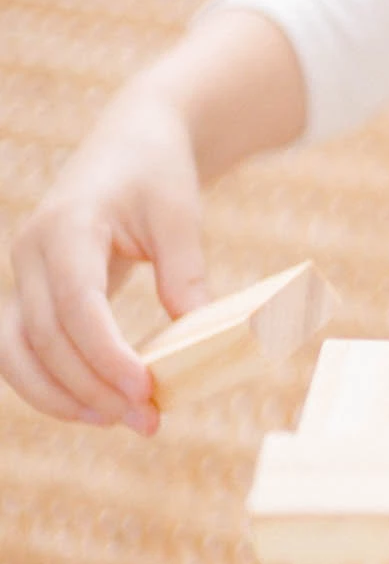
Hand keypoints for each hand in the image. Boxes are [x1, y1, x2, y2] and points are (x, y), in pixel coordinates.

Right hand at [0, 88, 208, 432]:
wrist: (132, 142)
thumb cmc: (157, 173)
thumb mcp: (179, 213)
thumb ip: (184, 270)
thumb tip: (195, 333)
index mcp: (66, 226)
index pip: (76, 305)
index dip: (105, 353)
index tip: (145, 388)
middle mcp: (31, 251)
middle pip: (44, 338)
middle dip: (92, 387)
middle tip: (148, 421)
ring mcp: (23, 273)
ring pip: (15, 352)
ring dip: (60, 396)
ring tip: (119, 421)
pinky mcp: (30, 291)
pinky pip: (21, 349)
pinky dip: (48, 384)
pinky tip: (94, 407)